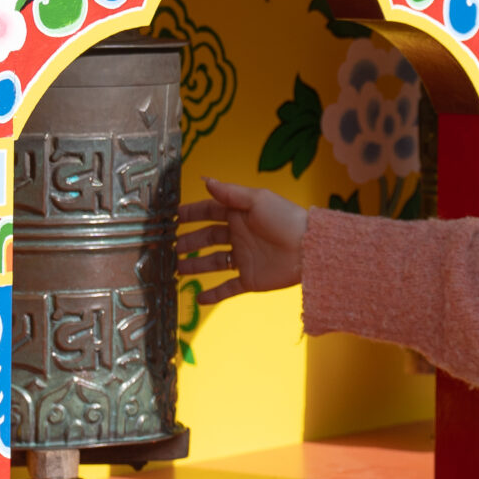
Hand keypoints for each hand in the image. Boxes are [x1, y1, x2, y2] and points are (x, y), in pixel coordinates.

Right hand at [174, 178, 309, 303]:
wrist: (309, 249)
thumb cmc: (285, 218)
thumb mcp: (257, 200)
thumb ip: (230, 192)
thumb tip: (205, 180)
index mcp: (240, 215)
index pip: (209, 212)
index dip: (191, 214)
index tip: (172, 217)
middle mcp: (239, 236)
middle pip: (208, 238)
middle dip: (189, 241)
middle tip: (170, 246)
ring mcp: (244, 259)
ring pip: (213, 263)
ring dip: (195, 265)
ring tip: (177, 268)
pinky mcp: (250, 279)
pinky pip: (227, 288)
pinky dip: (213, 294)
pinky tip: (197, 298)